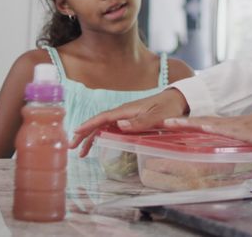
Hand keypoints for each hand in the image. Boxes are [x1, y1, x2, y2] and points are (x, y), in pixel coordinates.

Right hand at [69, 88, 188, 156]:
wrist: (179, 99)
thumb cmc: (170, 107)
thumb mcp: (158, 116)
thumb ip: (141, 121)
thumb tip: (120, 126)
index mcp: (127, 110)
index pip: (103, 117)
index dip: (89, 124)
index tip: (76, 131)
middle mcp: (124, 113)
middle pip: (99, 123)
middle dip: (84, 134)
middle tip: (72, 147)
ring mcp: (126, 117)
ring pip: (104, 127)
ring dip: (91, 137)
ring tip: (82, 152)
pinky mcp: (131, 121)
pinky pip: (112, 129)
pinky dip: (102, 136)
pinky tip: (98, 144)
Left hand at [162, 107, 251, 145]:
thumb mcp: (242, 139)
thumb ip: (230, 141)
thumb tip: (219, 148)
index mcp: (223, 127)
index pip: (199, 124)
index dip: (183, 124)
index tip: (166, 124)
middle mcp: (224, 124)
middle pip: (198, 121)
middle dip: (179, 122)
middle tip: (161, 121)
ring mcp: (232, 126)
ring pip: (206, 123)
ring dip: (189, 123)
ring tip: (172, 123)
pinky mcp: (243, 130)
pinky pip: (225, 128)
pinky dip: (213, 127)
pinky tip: (203, 127)